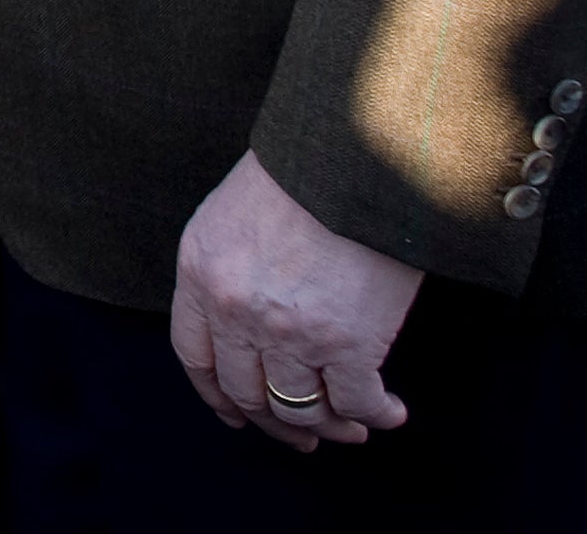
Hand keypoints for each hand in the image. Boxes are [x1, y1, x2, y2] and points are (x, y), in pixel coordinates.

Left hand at [169, 150, 418, 453]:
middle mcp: (236, 310)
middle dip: (276, 425)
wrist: (352, 149)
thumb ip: (230, 269)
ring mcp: (290, 333)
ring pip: (300, 409)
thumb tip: (251, 329)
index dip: (218, 395)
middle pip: (248, 393)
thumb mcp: (234, 211)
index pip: (195, 356)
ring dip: (330, 428)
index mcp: (202, 271)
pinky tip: (391, 412)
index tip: (239, 416)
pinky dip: (376, 415)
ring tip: (354, 428)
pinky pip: (357, 402)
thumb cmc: (303, 167)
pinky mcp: (347, 345)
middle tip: (304, 436)